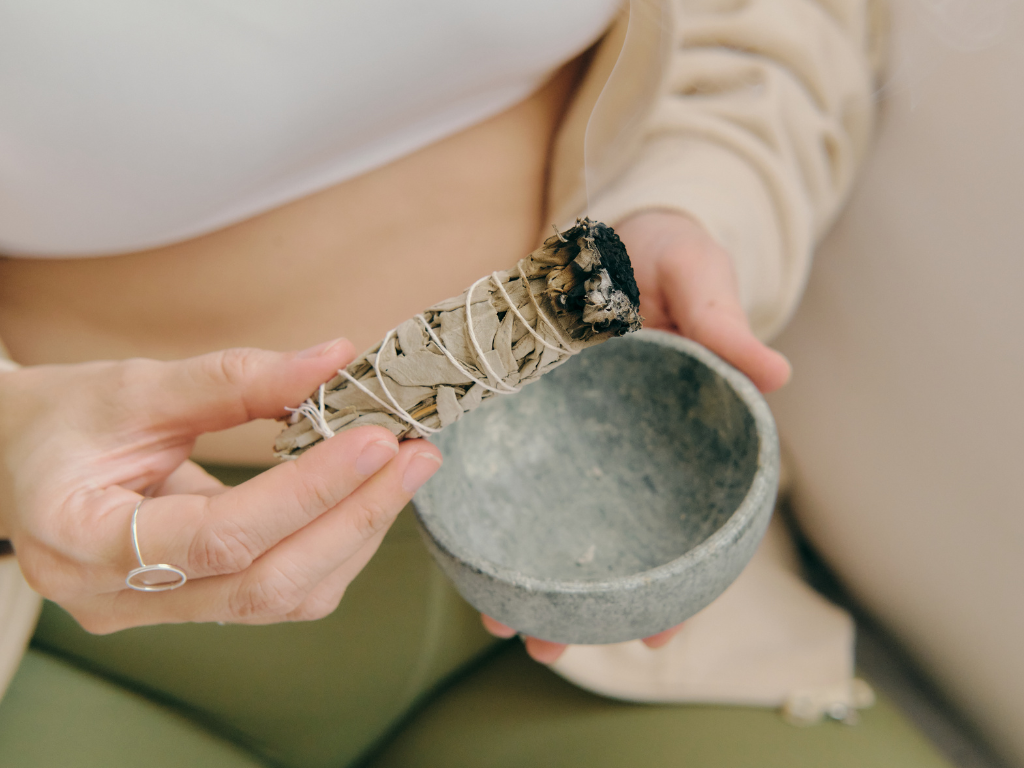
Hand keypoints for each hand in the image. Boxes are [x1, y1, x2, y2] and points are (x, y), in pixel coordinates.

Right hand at [0, 339, 441, 632]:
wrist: (23, 456)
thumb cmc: (63, 419)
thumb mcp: (136, 386)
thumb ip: (235, 379)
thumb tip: (334, 360)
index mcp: (79, 538)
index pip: (217, 536)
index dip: (305, 492)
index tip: (373, 442)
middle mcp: (116, 596)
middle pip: (264, 584)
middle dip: (354, 519)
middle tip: (415, 456)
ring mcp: (156, 612)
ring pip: (282, 598)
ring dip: (356, 534)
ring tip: (405, 470)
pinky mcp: (193, 605)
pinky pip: (280, 591)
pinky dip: (333, 546)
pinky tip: (364, 498)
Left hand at [479, 211, 788, 660]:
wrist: (611, 230)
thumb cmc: (666, 254)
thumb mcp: (697, 275)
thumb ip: (723, 320)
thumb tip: (775, 373)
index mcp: (680, 431)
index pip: (687, 525)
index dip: (679, 585)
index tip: (655, 637)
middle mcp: (627, 450)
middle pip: (614, 541)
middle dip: (584, 603)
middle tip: (546, 648)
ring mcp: (576, 441)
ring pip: (557, 521)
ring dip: (529, 575)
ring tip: (494, 620)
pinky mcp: (531, 418)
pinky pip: (513, 472)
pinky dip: (494, 513)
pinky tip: (466, 548)